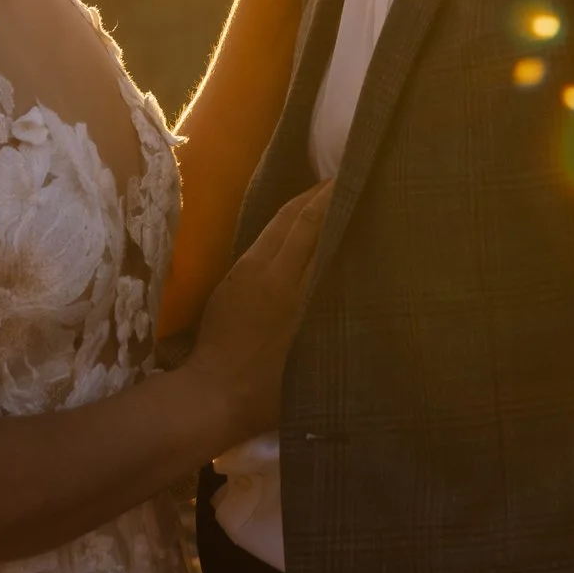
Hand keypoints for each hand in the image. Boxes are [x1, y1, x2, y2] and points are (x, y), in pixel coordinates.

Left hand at [184, 182, 332, 442]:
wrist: (215, 394)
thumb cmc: (274, 389)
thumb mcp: (315, 354)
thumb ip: (331, 314)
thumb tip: (353, 284)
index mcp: (297, 293)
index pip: (319, 233)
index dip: (336, 204)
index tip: (358, 186)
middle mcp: (273, 274)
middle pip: (299, 220)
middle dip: (321, 195)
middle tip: (346, 178)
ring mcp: (247, 273)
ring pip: (277, 226)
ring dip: (300, 205)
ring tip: (323, 191)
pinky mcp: (231, 279)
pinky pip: (260, 242)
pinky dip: (281, 226)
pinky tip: (291, 225)